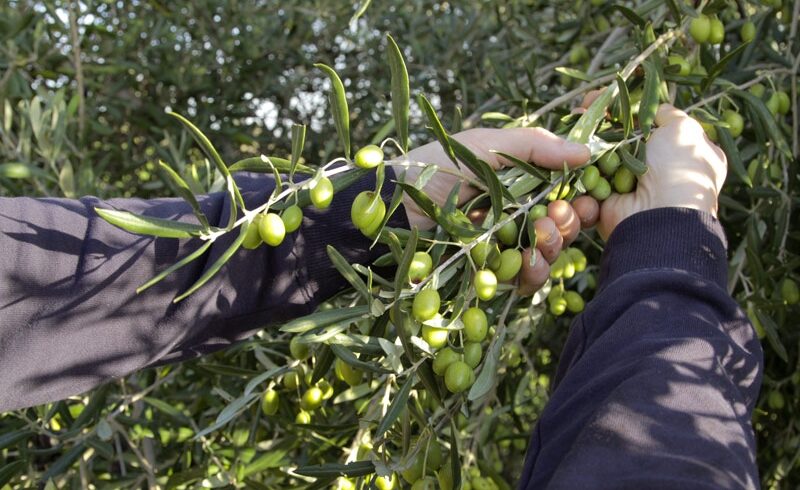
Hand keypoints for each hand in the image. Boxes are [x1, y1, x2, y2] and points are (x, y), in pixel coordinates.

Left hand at [399, 127, 595, 295]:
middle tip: (555, 215)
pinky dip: (532, 274)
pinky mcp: (487, 274)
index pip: (563, 195)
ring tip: (540, 235)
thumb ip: (535, 146)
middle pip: (562, 227)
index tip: (587, 198)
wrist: (393, 207)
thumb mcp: (484, 145)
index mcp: (517, 183)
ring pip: (548, 255)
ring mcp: (501, 246)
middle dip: (568, 223)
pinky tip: (528, 263)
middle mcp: (514, 215)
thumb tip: (588, 151)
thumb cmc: (435, 168)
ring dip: (554, 247)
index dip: (581, 200)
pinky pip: (523, 281)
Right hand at [576, 91, 727, 238]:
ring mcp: (634, 187)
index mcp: (689, 156)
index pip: (658, 127)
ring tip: (576, 117)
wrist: (657, 216)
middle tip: (587, 103)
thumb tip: (654, 108)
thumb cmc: (678, 169)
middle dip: (607, 121)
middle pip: (628, 138)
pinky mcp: (609, 200)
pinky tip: (570, 140)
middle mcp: (662, 172)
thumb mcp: (684, 129)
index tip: (614, 98)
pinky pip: (591, 175)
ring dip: (590, 137)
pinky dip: (581, 160)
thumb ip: (669, 114)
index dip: (635, 112)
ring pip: (607, 154)